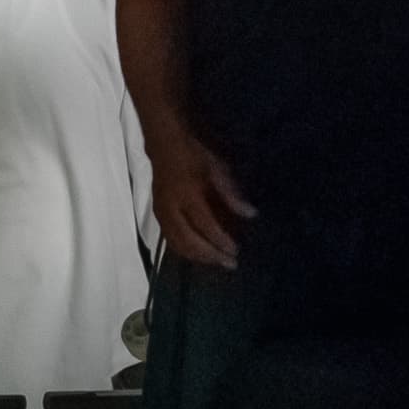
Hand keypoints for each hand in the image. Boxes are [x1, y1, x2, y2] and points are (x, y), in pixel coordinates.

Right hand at [150, 124, 254, 268]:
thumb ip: (231, 194)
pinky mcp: (157, 215)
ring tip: (216, 262)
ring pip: (177, 244)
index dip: (220, 239)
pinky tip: (199, 255)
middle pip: (189, 240)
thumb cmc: (193, 155)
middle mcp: (171, 207)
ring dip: (197, 257)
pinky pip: (169, 240)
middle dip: (210, 254)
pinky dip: (184, 251)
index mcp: (187, 193)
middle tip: (229, 263)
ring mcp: (161, 213)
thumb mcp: (216, 169)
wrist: (163, 145)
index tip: (235, 250)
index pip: (204, 224)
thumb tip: (250, 214)